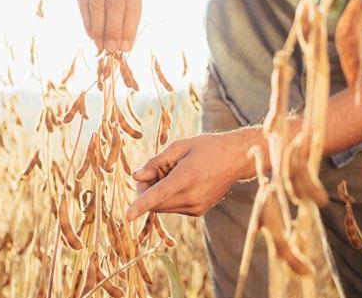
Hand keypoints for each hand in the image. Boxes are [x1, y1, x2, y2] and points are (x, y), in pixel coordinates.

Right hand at [63, 0, 141, 52]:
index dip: (130, 28)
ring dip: (99, 28)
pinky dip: (88, 21)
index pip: (134, 4)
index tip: (126, 48)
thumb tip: (123, 44)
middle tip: (112, 48)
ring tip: (100, 45)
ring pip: (98, 4)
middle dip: (114, 29)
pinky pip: (83, 2)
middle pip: (116, 3)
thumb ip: (124, 12)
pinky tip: (91, 34)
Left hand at [125, 132, 252, 220]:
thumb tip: (136, 175)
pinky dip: (168, 198)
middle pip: (156, 203)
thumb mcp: (179, 146)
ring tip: (170, 173)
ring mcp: (196, 207)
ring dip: (157, 195)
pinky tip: (179, 182)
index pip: (158, 194)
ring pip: (163, 207)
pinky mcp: (198, 212)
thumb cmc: (206, 148)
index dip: (140, 205)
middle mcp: (192, 197)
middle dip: (146, 190)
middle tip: (150, 171)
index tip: (127, 215)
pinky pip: (173, 208)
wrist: (234, 159)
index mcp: (187, 177)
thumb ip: (156, 162)